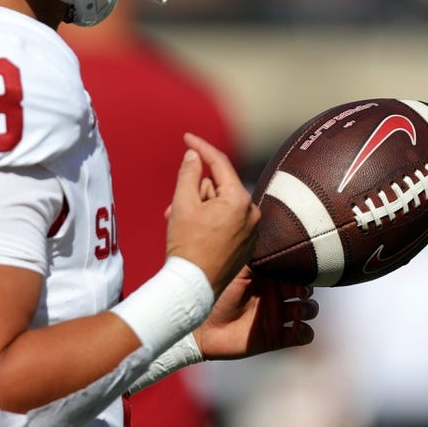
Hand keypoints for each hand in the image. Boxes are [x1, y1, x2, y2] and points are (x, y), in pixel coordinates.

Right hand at [165, 133, 259, 296]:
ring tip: (180, 224)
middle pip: (218, 186)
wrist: (193, 288)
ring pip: (220, 204)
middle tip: (175, 208)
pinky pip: (226, 221)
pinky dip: (208, 221)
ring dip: (198, 208)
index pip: (220, 163)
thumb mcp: (182, 203)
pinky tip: (192, 234)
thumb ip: (189, 173)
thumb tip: (194, 155)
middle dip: (195, 192)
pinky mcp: (246, 244)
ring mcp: (251, 230)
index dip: (201, 147)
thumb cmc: (187, 246)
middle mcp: (252, 213)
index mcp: (239, 200)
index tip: (186, 137)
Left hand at [193, 266, 317, 359]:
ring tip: (295, 312)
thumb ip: (256, 257)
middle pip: (306, 290)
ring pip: (308, 311)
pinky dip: (305, 332)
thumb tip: (271, 237)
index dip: (301, 271)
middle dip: (307, 291)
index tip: (299, 271)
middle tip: (298, 293)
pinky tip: (296, 328)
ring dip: (308, 310)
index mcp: (267, 277)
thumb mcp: (237, 270)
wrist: (201, 325)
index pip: (293, 271)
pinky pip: (303, 335)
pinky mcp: (276, 337)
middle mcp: (275, 295)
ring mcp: (277, 316)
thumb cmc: (216, 293)